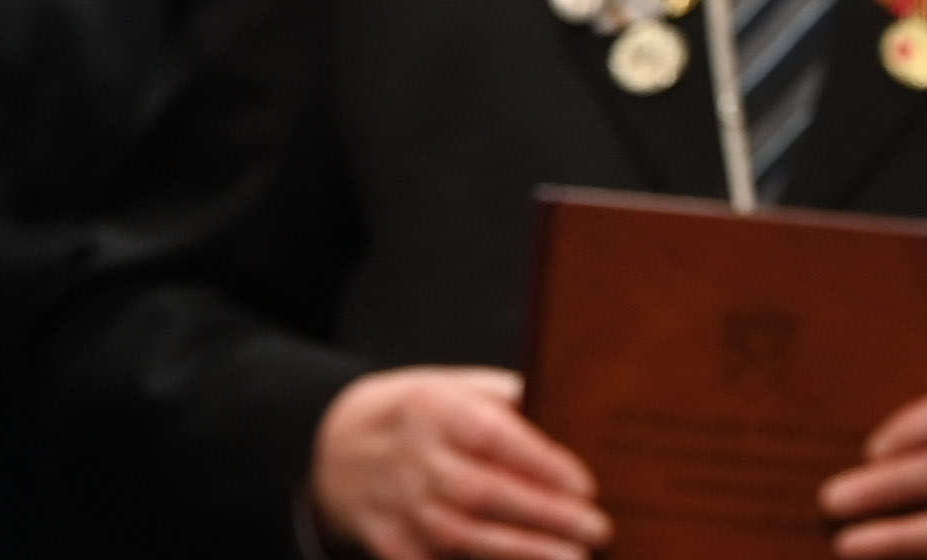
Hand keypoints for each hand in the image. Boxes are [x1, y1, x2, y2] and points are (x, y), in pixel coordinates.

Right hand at [308, 367, 604, 559]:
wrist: (330, 446)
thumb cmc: (412, 413)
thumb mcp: (449, 384)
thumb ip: (501, 398)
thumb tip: (563, 409)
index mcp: (433, 409)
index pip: (493, 436)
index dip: (540, 464)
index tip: (585, 486)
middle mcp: (413, 459)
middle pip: (481, 493)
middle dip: (543, 516)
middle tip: (596, 529)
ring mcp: (397, 506)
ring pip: (460, 537)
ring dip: (519, 552)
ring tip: (571, 558)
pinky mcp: (387, 544)